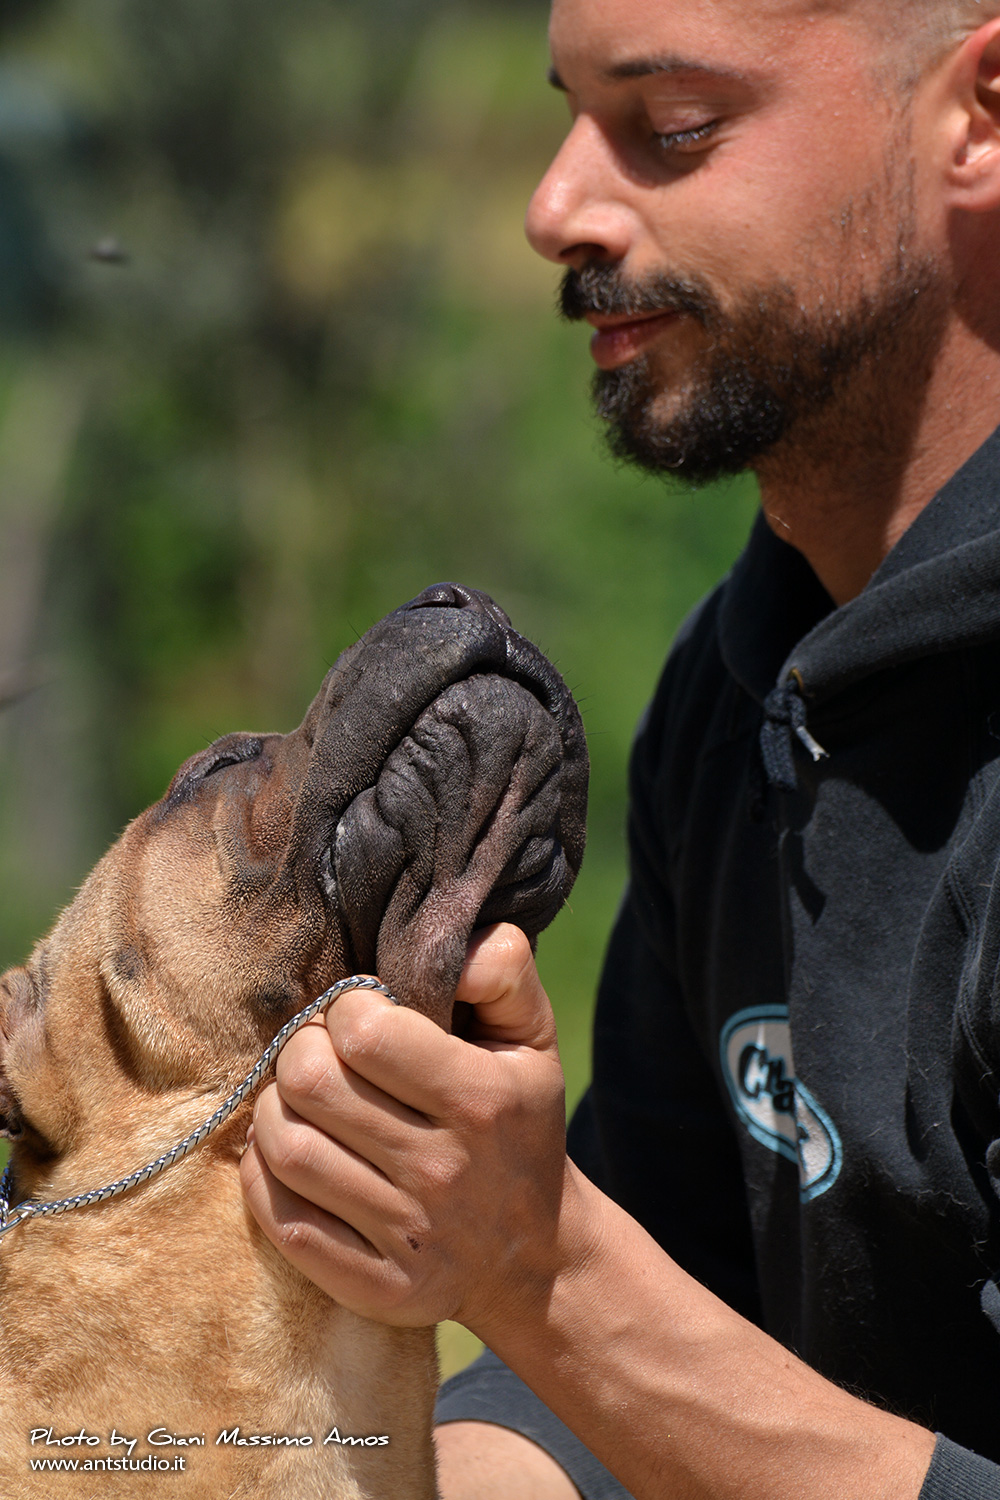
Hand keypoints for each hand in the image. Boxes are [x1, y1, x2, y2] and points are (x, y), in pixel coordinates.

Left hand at [240, 924, 572, 1334]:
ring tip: (302, 1103)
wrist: (536, 1254)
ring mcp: (410, 1238)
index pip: (365, 1031)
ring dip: (274, 1111)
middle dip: (299, 1051)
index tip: (359, 1017)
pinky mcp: (378, 1289)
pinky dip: (264, 1178)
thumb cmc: (519, 1123)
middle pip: (310, 1084)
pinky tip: (289, 1157)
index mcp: (482, 1100)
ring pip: (286, 1148)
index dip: (346, 1008)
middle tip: (319, 1054)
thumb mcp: (533, 1040)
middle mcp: (446, 1172)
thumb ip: (504, 971)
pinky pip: (282, 1221)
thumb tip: (460, 943)